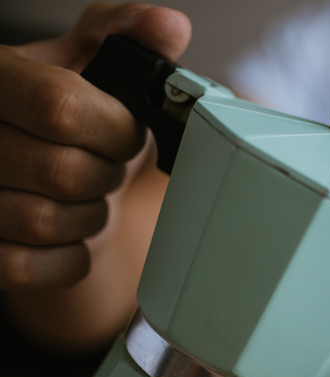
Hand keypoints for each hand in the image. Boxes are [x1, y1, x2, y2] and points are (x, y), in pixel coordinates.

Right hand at [0, 3, 189, 288]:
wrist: (33, 175)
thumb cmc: (59, 117)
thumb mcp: (86, 62)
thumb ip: (125, 37)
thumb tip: (168, 26)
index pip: (61, 108)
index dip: (114, 128)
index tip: (125, 129)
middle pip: (63, 171)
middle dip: (105, 174)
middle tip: (104, 166)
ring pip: (45, 222)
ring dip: (87, 216)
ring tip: (83, 196)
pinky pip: (30, 267)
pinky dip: (67, 257)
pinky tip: (66, 233)